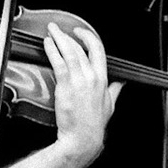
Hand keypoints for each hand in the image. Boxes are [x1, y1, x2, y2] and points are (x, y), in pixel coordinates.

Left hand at [45, 22, 120, 156]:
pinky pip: (58, 62)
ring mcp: (79, 80)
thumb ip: (115, 90)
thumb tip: (120, 83)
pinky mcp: (66, 86)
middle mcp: (92, 76)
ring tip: (51, 31)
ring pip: (69, 51)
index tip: (79, 33)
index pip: (97, 49)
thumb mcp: (110, 105)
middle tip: (59, 29)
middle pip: (80, 48)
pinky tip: (47, 45)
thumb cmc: (94, 124)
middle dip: (68, 34)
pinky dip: (52, 50)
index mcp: (103, 79)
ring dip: (58, 38)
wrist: (82, 138)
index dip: (88, 37)